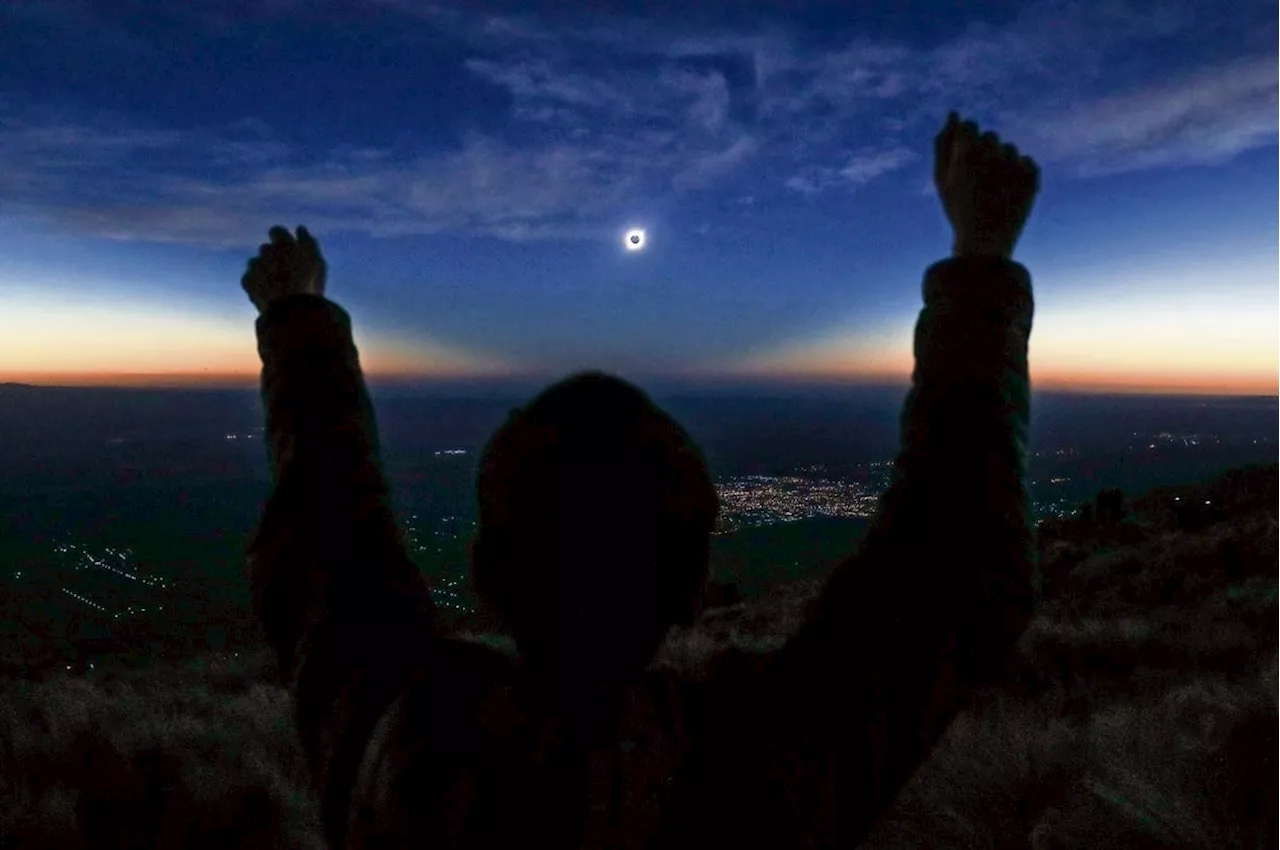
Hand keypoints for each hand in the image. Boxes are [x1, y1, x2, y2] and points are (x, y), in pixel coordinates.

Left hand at [241, 225, 326, 313]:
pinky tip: (269, 294)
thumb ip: (308, 241)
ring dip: (263, 270)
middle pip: (266, 249)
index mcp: (283, 243)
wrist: (290, 310)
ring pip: (256, 263)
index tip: (289, 250)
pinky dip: (257, 284)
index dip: (282, 239)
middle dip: (273, 257)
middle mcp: (265, 251)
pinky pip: (250, 279)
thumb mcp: (317, 261)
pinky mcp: (246, 281)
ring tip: (277, 285)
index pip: (276, 231)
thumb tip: (300, 228)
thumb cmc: (308, 284)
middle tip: (286, 272)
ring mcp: (254, 266)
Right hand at [935, 112, 1039, 259]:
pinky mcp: (1032, 176)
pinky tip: (1009, 193)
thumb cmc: (958, 209)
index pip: (970, 126)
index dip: (966, 144)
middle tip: (978, 181)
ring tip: (994, 191)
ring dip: (1002, 163)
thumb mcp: (941, 179)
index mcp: (966, 153)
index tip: (965, 164)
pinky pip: (1027, 162)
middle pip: (990, 136)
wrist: (985, 241)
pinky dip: (1020, 174)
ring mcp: (1014, 165)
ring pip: (1010, 149)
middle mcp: (991, 154)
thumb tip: (953, 114)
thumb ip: (943, 144)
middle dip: (985, 153)